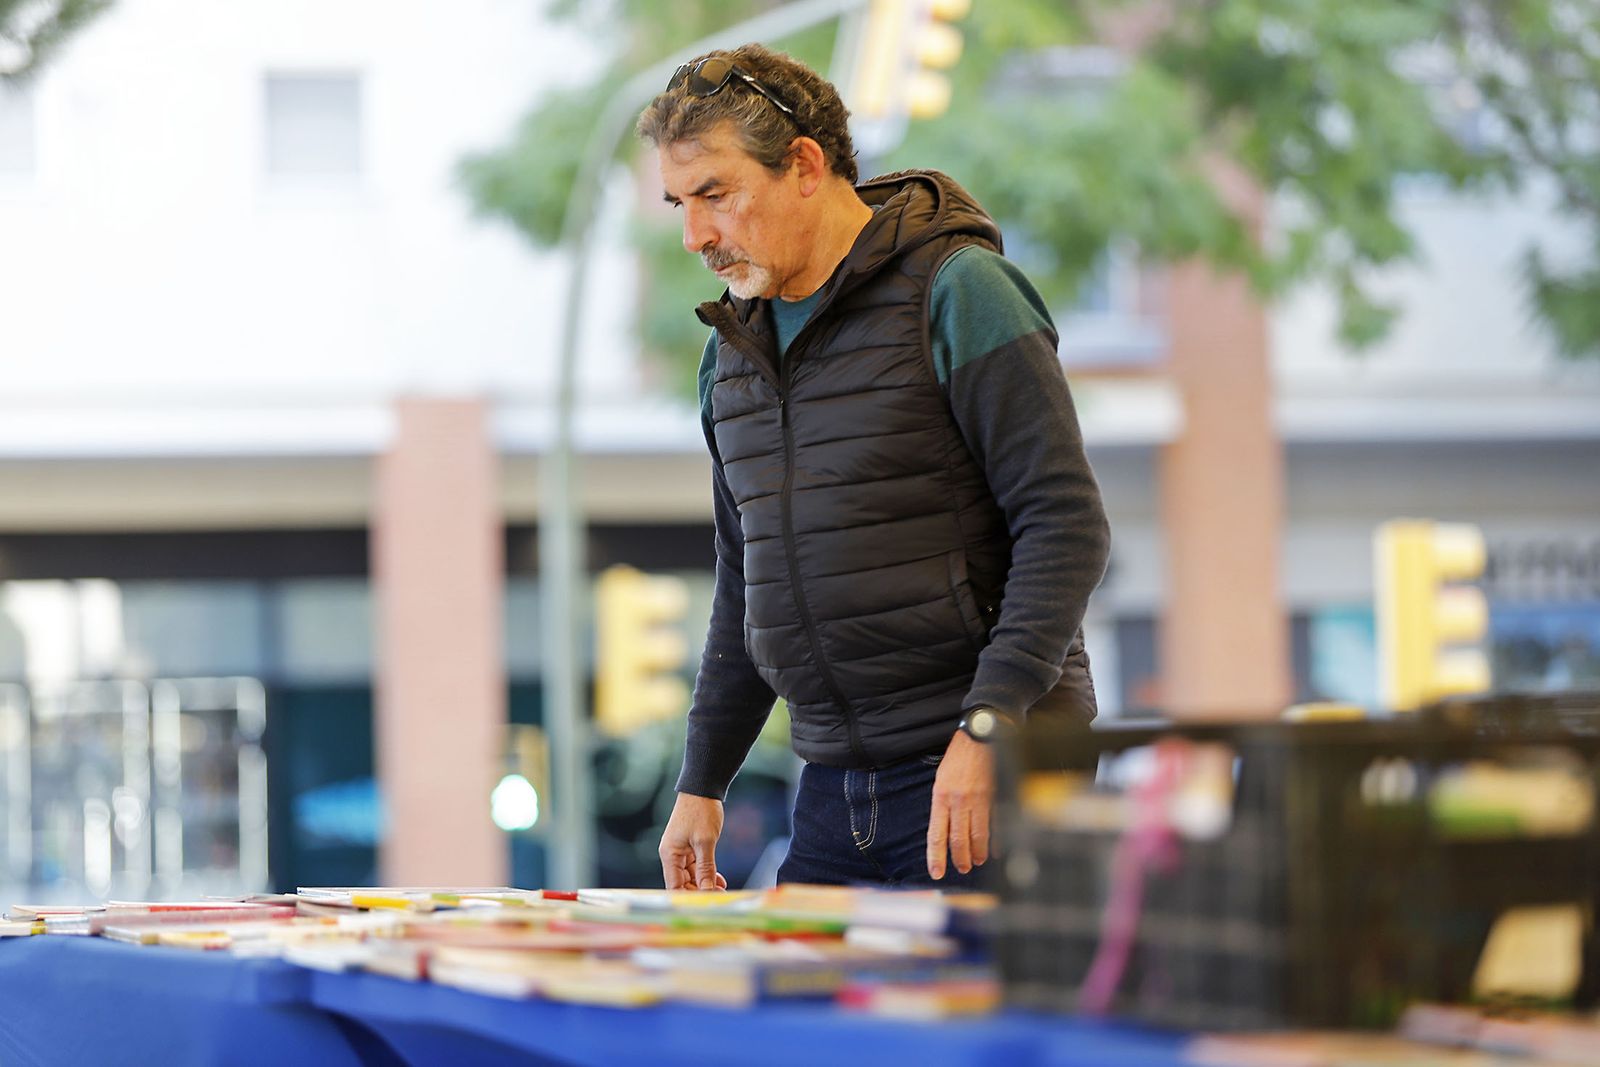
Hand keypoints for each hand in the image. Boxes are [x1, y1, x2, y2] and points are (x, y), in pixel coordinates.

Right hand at [658, 792, 728, 889]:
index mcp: (669, 855)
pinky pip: (696, 867)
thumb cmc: (700, 811)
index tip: (706, 905)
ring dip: (705, 883)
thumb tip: (707, 891)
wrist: (702, 788)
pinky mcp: (690, 847)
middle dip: (699, 892)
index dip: (689, 898)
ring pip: (691, 876)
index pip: (674, 887)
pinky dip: (707, 873)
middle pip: (682, 883)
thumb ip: (705, 868)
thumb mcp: (705, 842)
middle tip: (719, 898)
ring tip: (722, 890)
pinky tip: (720, 880)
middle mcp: (672, 855)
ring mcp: (680, 852)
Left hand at [926, 730, 994, 879]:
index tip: (936, 872)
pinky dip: (997, 840)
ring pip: (978, 835)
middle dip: (960, 858)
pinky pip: (996, 824)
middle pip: (958, 839)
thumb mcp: (941, 779)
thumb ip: (943, 804)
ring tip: (978, 861)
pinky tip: (997, 849)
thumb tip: (945, 828)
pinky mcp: (995, 796)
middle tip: (963, 868)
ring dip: (978, 852)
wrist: (980, 736)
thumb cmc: (959, 757)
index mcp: (941, 796)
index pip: (936, 834)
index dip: (936, 856)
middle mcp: (958, 800)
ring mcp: (978, 799)